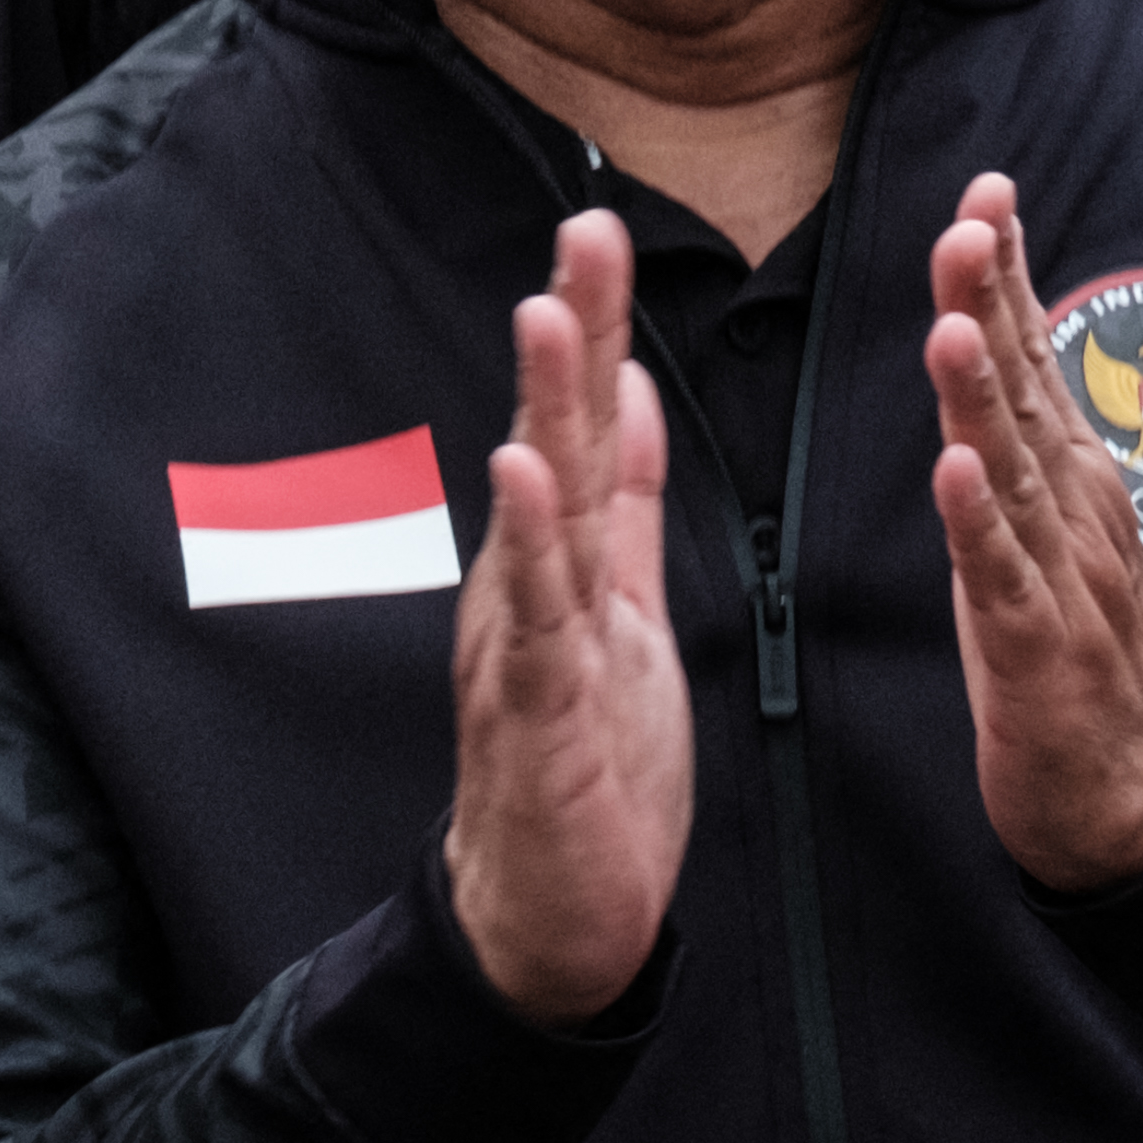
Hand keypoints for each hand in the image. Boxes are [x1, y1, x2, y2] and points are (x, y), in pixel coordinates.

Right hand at [446, 213, 691, 1028]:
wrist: (545, 913)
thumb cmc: (590, 767)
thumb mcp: (619, 615)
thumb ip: (615, 512)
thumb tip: (621, 398)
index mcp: (567, 564)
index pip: (583, 425)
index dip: (597, 329)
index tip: (603, 228)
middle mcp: (532, 585)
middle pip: (553, 437)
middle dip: (572, 332)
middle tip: (582, 230)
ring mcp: (525, 642)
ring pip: (536, 508)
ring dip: (538, 407)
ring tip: (544, 316)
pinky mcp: (536, 711)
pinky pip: (534, 615)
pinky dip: (526, 542)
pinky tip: (521, 477)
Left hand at [923, 177, 1142, 891]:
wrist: (1132, 775)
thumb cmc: (1066, 628)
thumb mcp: (1036, 508)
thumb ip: (1012, 421)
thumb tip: (985, 321)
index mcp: (1063, 468)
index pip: (1031, 350)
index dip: (1006, 272)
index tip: (985, 191)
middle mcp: (1070, 502)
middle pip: (1022, 387)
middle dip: (992, 302)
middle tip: (968, 224)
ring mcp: (1057, 568)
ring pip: (1011, 466)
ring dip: (980, 395)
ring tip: (953, 323)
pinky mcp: (1032, 639)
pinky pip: (999, 571)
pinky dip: (976, 520)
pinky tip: (954, 471)